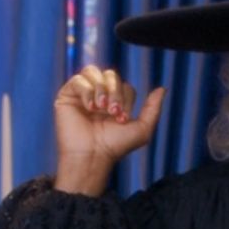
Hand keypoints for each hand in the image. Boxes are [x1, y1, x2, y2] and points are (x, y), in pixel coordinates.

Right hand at [53, 65, 164, 195]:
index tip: (122, 119)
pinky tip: (90, 108)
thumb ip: (153, 108)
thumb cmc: (115, 146)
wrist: (93, 156)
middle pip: (111, 75)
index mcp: (115, 102)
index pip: (124, 85)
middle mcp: (99, 96)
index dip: (126, 98)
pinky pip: (78, 80)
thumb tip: (162, 88)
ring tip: (100, 108)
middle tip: (113, 113)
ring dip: (101, 89)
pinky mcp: (67, 97)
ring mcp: (82, 95)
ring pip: (94, 73)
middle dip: (115, 92)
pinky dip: (87, 91)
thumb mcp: (142, 129)